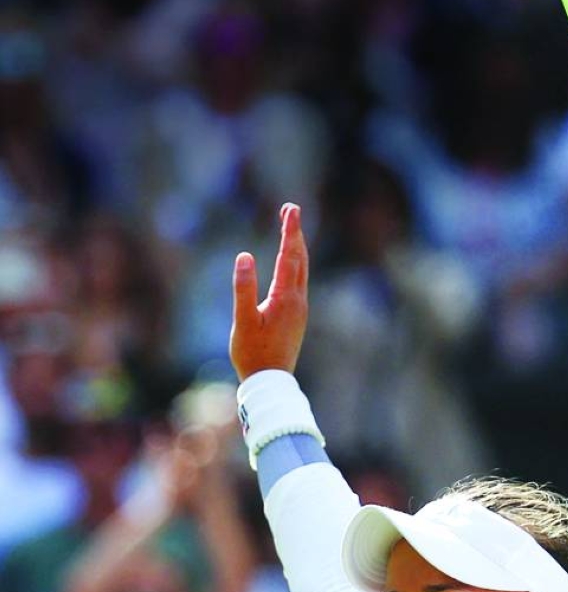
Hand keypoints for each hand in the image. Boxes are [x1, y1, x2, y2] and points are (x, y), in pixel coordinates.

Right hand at [230, 203, 309, 380]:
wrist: (271, 382)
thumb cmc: (253, 353)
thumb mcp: (243, 320)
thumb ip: (243, 288)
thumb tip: (244, 256)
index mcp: (286, 298)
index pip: (289, 256)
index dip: (289, 230)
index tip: (290, 209)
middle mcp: (298, 300)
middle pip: (300, 259)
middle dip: (295, 233)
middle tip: (289, 209)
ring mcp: (300, 309)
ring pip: (302, 270)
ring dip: (297, 248)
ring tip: (291, 229)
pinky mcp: (297, 317)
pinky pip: (299, 282)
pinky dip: (296, 265)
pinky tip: (291, 265)